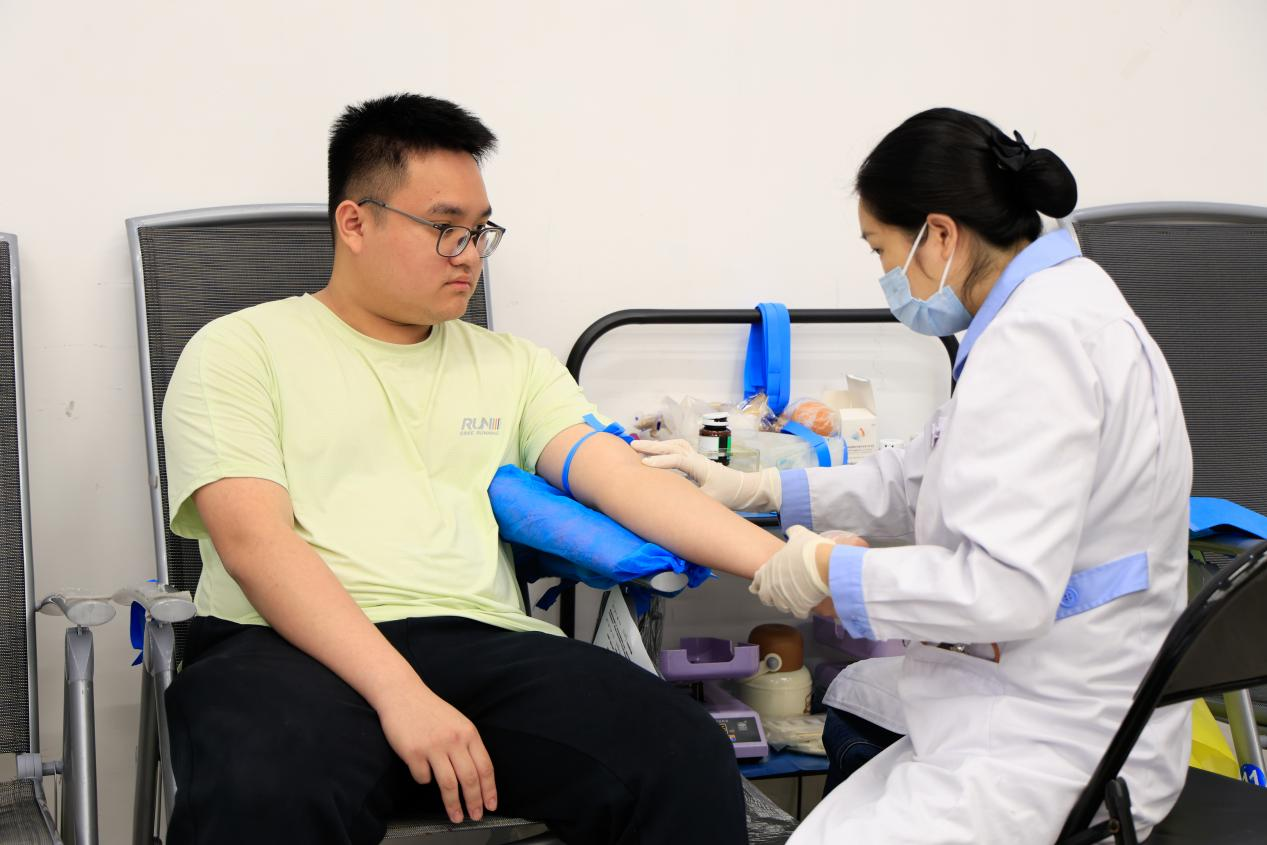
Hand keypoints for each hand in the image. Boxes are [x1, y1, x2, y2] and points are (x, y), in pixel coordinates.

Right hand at [377, 685, 496, 822]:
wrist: (402, 694)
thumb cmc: (430, 710)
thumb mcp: (457, 722)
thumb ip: (467, 746)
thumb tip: (478, 777)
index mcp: (468, 732)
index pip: (485, 766)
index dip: (489, 790)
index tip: (491, 805)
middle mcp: (453, 739)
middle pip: (470, 779)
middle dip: (474, 802)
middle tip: (475, 816)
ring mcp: (433, 746)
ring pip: (448, 784)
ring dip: (453, 804)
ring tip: (456, 816)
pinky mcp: (413, 752)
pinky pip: (422, 778)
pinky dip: (424, 780)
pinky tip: (423, 773)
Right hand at [631, 438, 781, 511]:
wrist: (746, 489)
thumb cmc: (729, 495)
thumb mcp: (710, 501)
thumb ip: (691, 497)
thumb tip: (671, 499)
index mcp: (700, 466)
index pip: (676, 459)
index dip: (660, 461)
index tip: (644, 464)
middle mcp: (697, 458)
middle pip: (672, 446)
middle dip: (651, 446)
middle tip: (632, 446)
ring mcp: (696, 458)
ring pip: (674, 445)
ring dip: (657, 445)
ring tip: (639, 447)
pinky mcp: (696, 462)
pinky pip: (678, 450)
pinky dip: (665, 448)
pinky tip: (656, 452)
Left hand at [751, 526, 867, 618]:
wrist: (824, 565)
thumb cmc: (809, 549)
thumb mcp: (800, 535)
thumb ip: (793, 533)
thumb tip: (791, 532)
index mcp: (769, 569)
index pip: (757, 580)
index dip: (760, 583)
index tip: (761, 586)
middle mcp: (772, 586)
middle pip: (766, 597)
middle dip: (773, 596)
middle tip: (783, 593)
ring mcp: (784, 598)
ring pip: (782, 605)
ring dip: (788, 602)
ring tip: (797, 597)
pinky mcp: (798, 607)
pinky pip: (798, 612)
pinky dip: (803, 609)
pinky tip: (808, 603)